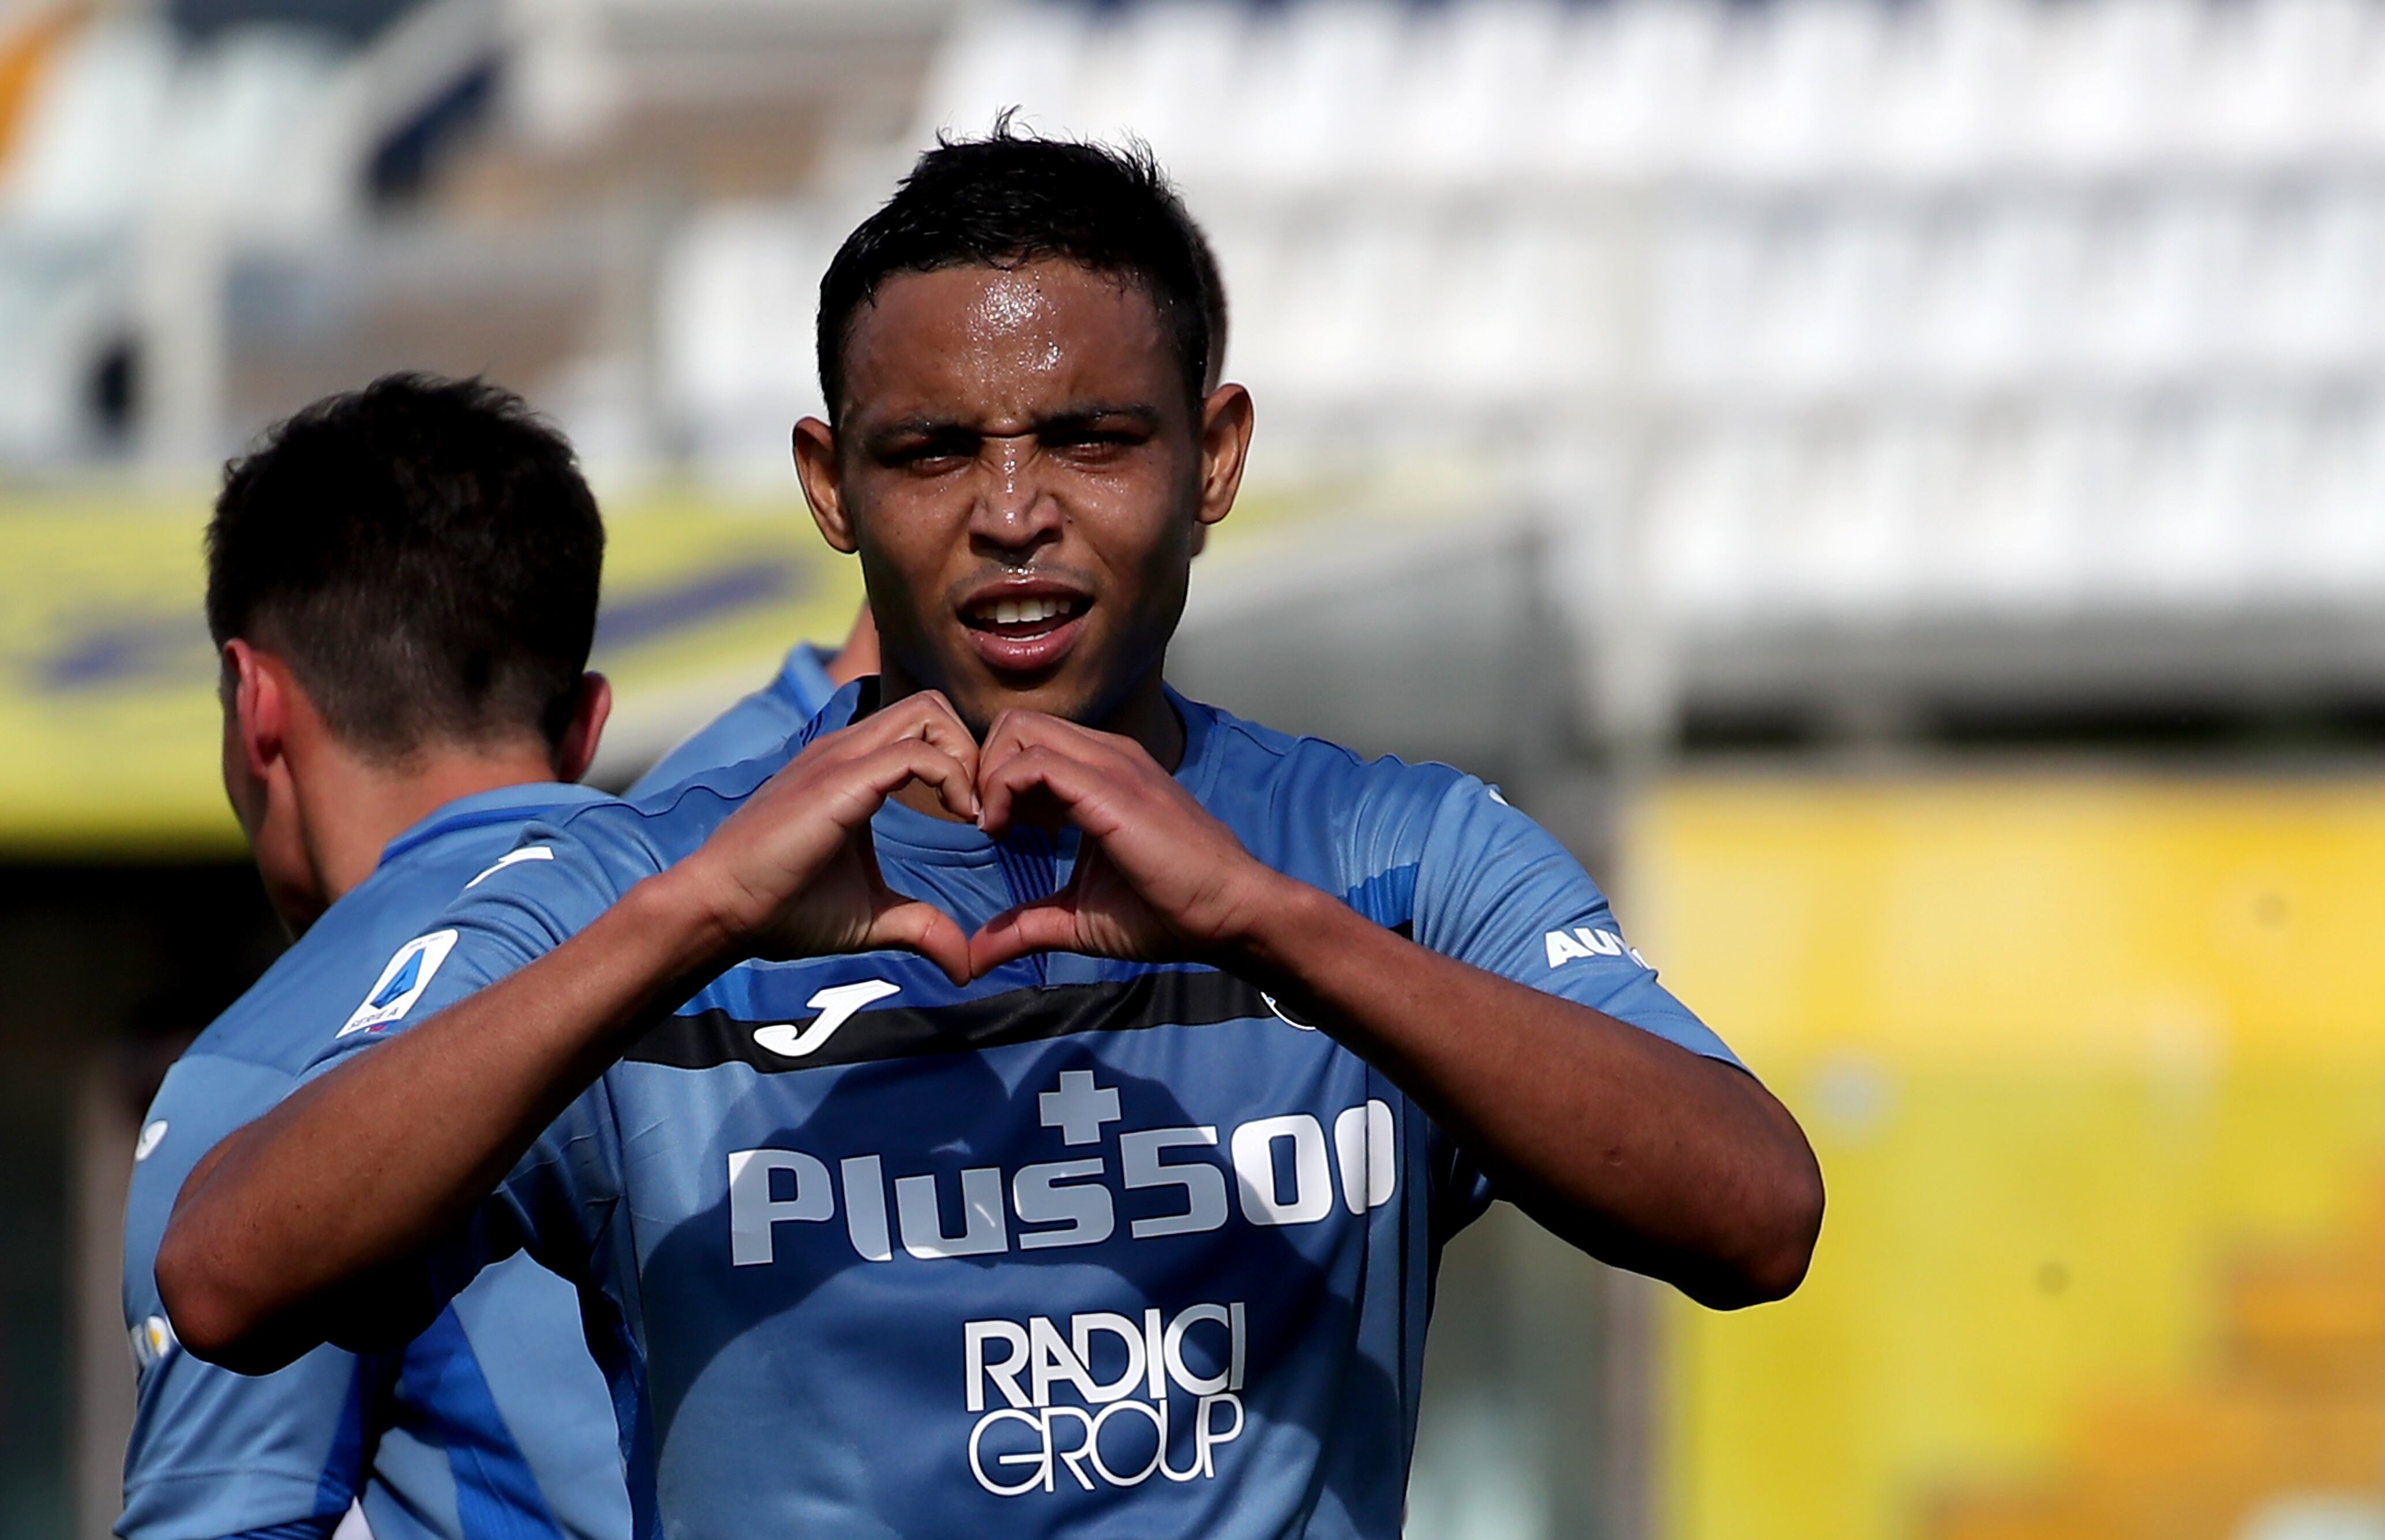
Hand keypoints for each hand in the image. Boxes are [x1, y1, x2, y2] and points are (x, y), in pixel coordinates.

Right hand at [677, 692, 979, 981]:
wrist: (719, 910)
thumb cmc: (782, 910)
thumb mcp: (870, 918)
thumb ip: (921, 927)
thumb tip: (966, 966)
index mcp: (852, 769)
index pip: (923, 728)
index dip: (962, 763)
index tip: (975, 821)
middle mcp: (847, 751)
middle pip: (931, 706)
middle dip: (971, 748)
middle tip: (977, 809)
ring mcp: (841, 759)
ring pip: (927, 712)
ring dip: (965, 757)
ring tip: (969, 813)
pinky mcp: (839, 781)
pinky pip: (914, 752)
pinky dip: (952, 777)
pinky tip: (957, 819)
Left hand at [967, 711, 1291, 975]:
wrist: (1230, 913)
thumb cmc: (1169, 912)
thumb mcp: (1078, 918)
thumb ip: (1027, 925)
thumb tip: (976, 955)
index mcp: (1102, 775)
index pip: (1028, 743)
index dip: (995, 781)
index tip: (994, 832)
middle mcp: (1106, 757)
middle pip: (1015, 724)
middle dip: (984, 769)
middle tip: (988, 825)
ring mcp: (1111, 765)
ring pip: (1020, 730)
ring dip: (989, 776)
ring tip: (996, 830)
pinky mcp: (1111, 787)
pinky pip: (1034, 762)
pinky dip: (1002, 790)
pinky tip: (1004, 833)